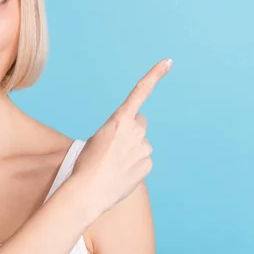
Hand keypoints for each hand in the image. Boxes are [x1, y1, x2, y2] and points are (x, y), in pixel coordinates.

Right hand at [72, 58, 172, 216]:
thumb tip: (132, 143)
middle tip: (115, 146)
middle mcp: (135, 131)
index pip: (140, 92)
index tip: (167, 62)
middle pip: (140, 124)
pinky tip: (120, 174)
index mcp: (119, 120)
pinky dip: (134, 165)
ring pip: (141, 145)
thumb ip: (118, 133)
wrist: (89, 191)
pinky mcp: (147, 164)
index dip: (154, 75)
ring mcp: (144, 148)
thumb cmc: (86, 164)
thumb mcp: (97, 139)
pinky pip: (142, 161)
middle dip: (132, 130)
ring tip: (113, 164)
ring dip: (131, 151)